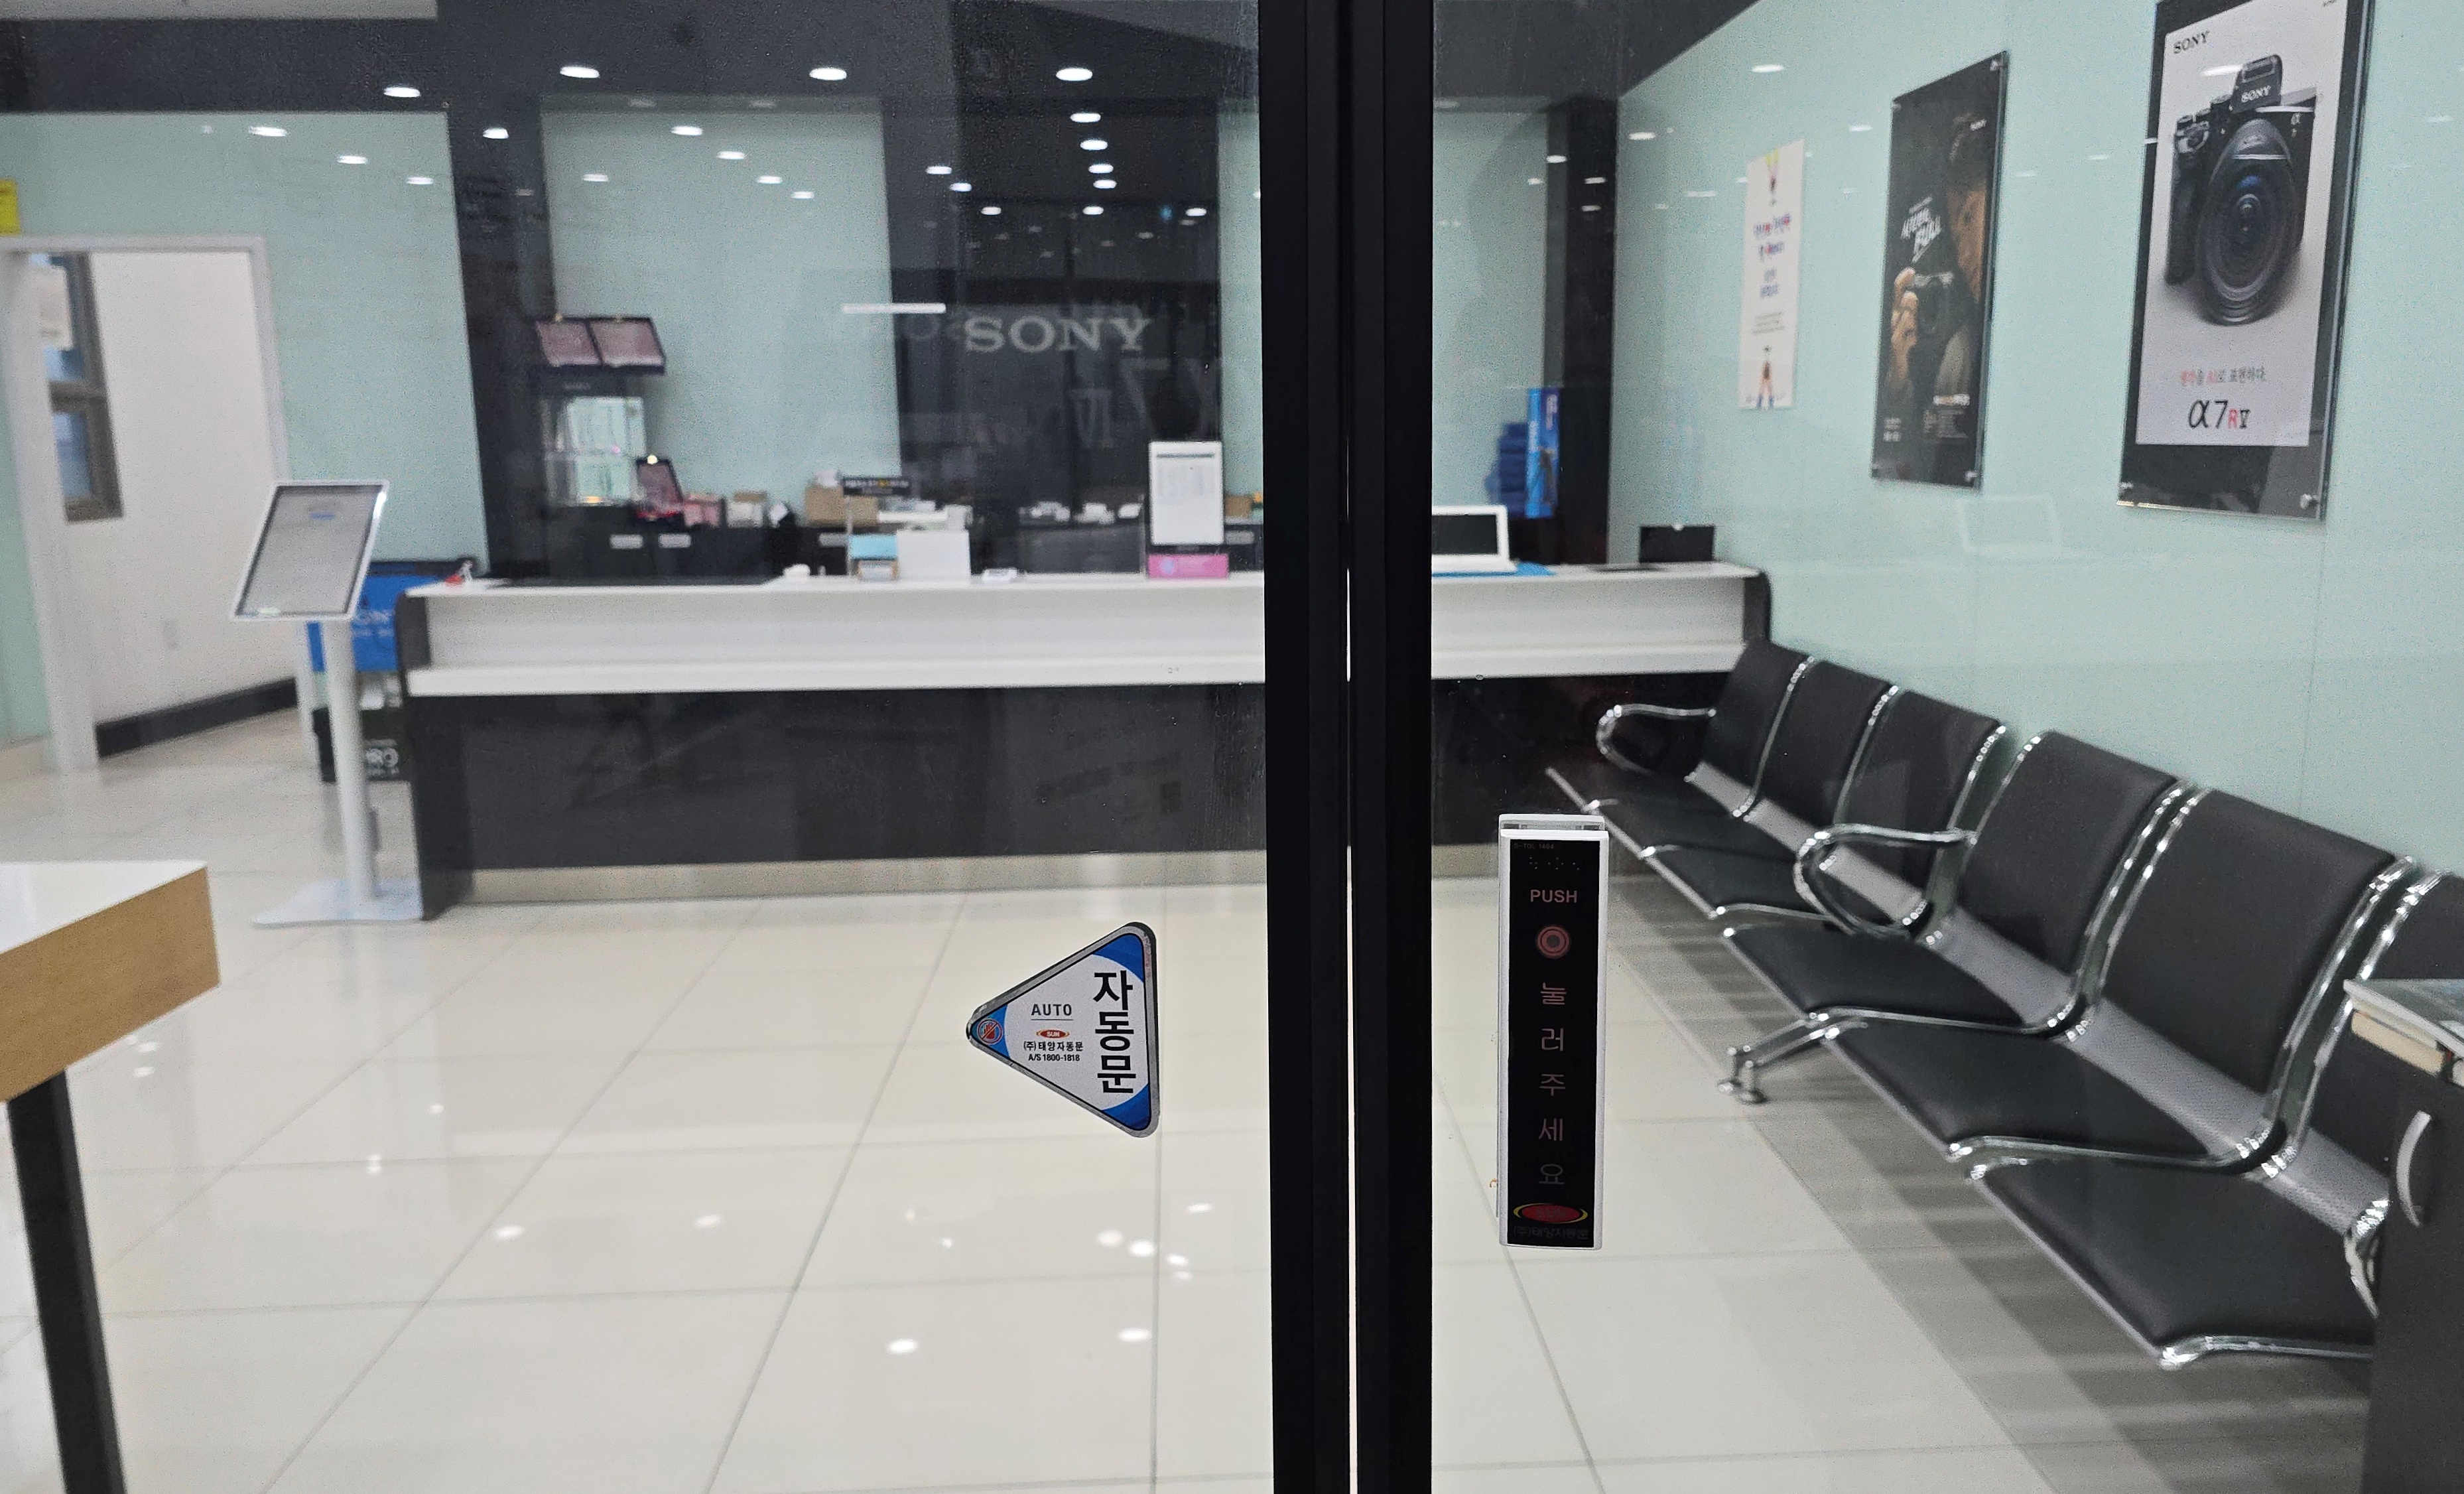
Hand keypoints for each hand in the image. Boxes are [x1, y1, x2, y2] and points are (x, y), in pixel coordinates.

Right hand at [1887, 269, 1918, 392]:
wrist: (1897, 375)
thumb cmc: (1903, 350)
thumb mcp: (1913, 328)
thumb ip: (1916, 317)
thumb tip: (1919, 302)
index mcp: (1897, 317)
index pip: (1897, 296)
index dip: (1901, 283)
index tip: (1910, 270)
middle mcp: (1892, 324)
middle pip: (1895, 304)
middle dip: (1900, 290)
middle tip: (1909, 277)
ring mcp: (1892, 336)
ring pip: (1897, 321)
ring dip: (1904, 309)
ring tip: (1911, 298)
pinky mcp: (1896, 350)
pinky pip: (1899, 340)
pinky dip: (1904, 334)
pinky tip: (1912, 330)